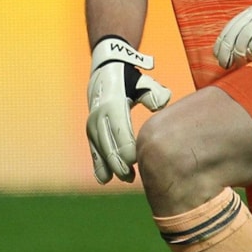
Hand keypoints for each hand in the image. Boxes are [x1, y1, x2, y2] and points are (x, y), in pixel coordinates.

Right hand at [85, 37, 170, 183]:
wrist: (105, 72)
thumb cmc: (130, 80)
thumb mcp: (143, 81)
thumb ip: (154, 92)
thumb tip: (161, 105)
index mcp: (112, 105)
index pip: (120, 132)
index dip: (128, 149)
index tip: (140, 160)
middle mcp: (99, 116)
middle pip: (108, 145)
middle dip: (120, 164)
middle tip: (133, 178)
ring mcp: (92, 124)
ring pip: (100, 150)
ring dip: (111, 167)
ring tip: (127, 179)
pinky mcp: (91, 130)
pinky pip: (93, 150)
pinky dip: (98, 164)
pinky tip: (104, 179)